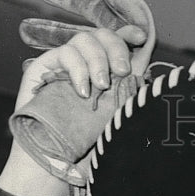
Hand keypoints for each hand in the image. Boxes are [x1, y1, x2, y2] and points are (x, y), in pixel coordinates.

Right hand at [0, 0, 155, 195]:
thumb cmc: (86, 149)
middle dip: (116, 47)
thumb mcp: (116, 123)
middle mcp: (87, 66)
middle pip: (104, 35)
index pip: (120, 43)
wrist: (52, 162)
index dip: (129, 33)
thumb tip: (149, 77)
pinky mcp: (45, 68)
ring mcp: (66, 65)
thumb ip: (128, 99)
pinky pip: (65, 52)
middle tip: (122, 72)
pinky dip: (77, 68)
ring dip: (97, 60)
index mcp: (107, 75)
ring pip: (85, 39)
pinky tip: (83, 91)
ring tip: (101, 87)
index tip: (140, 37)